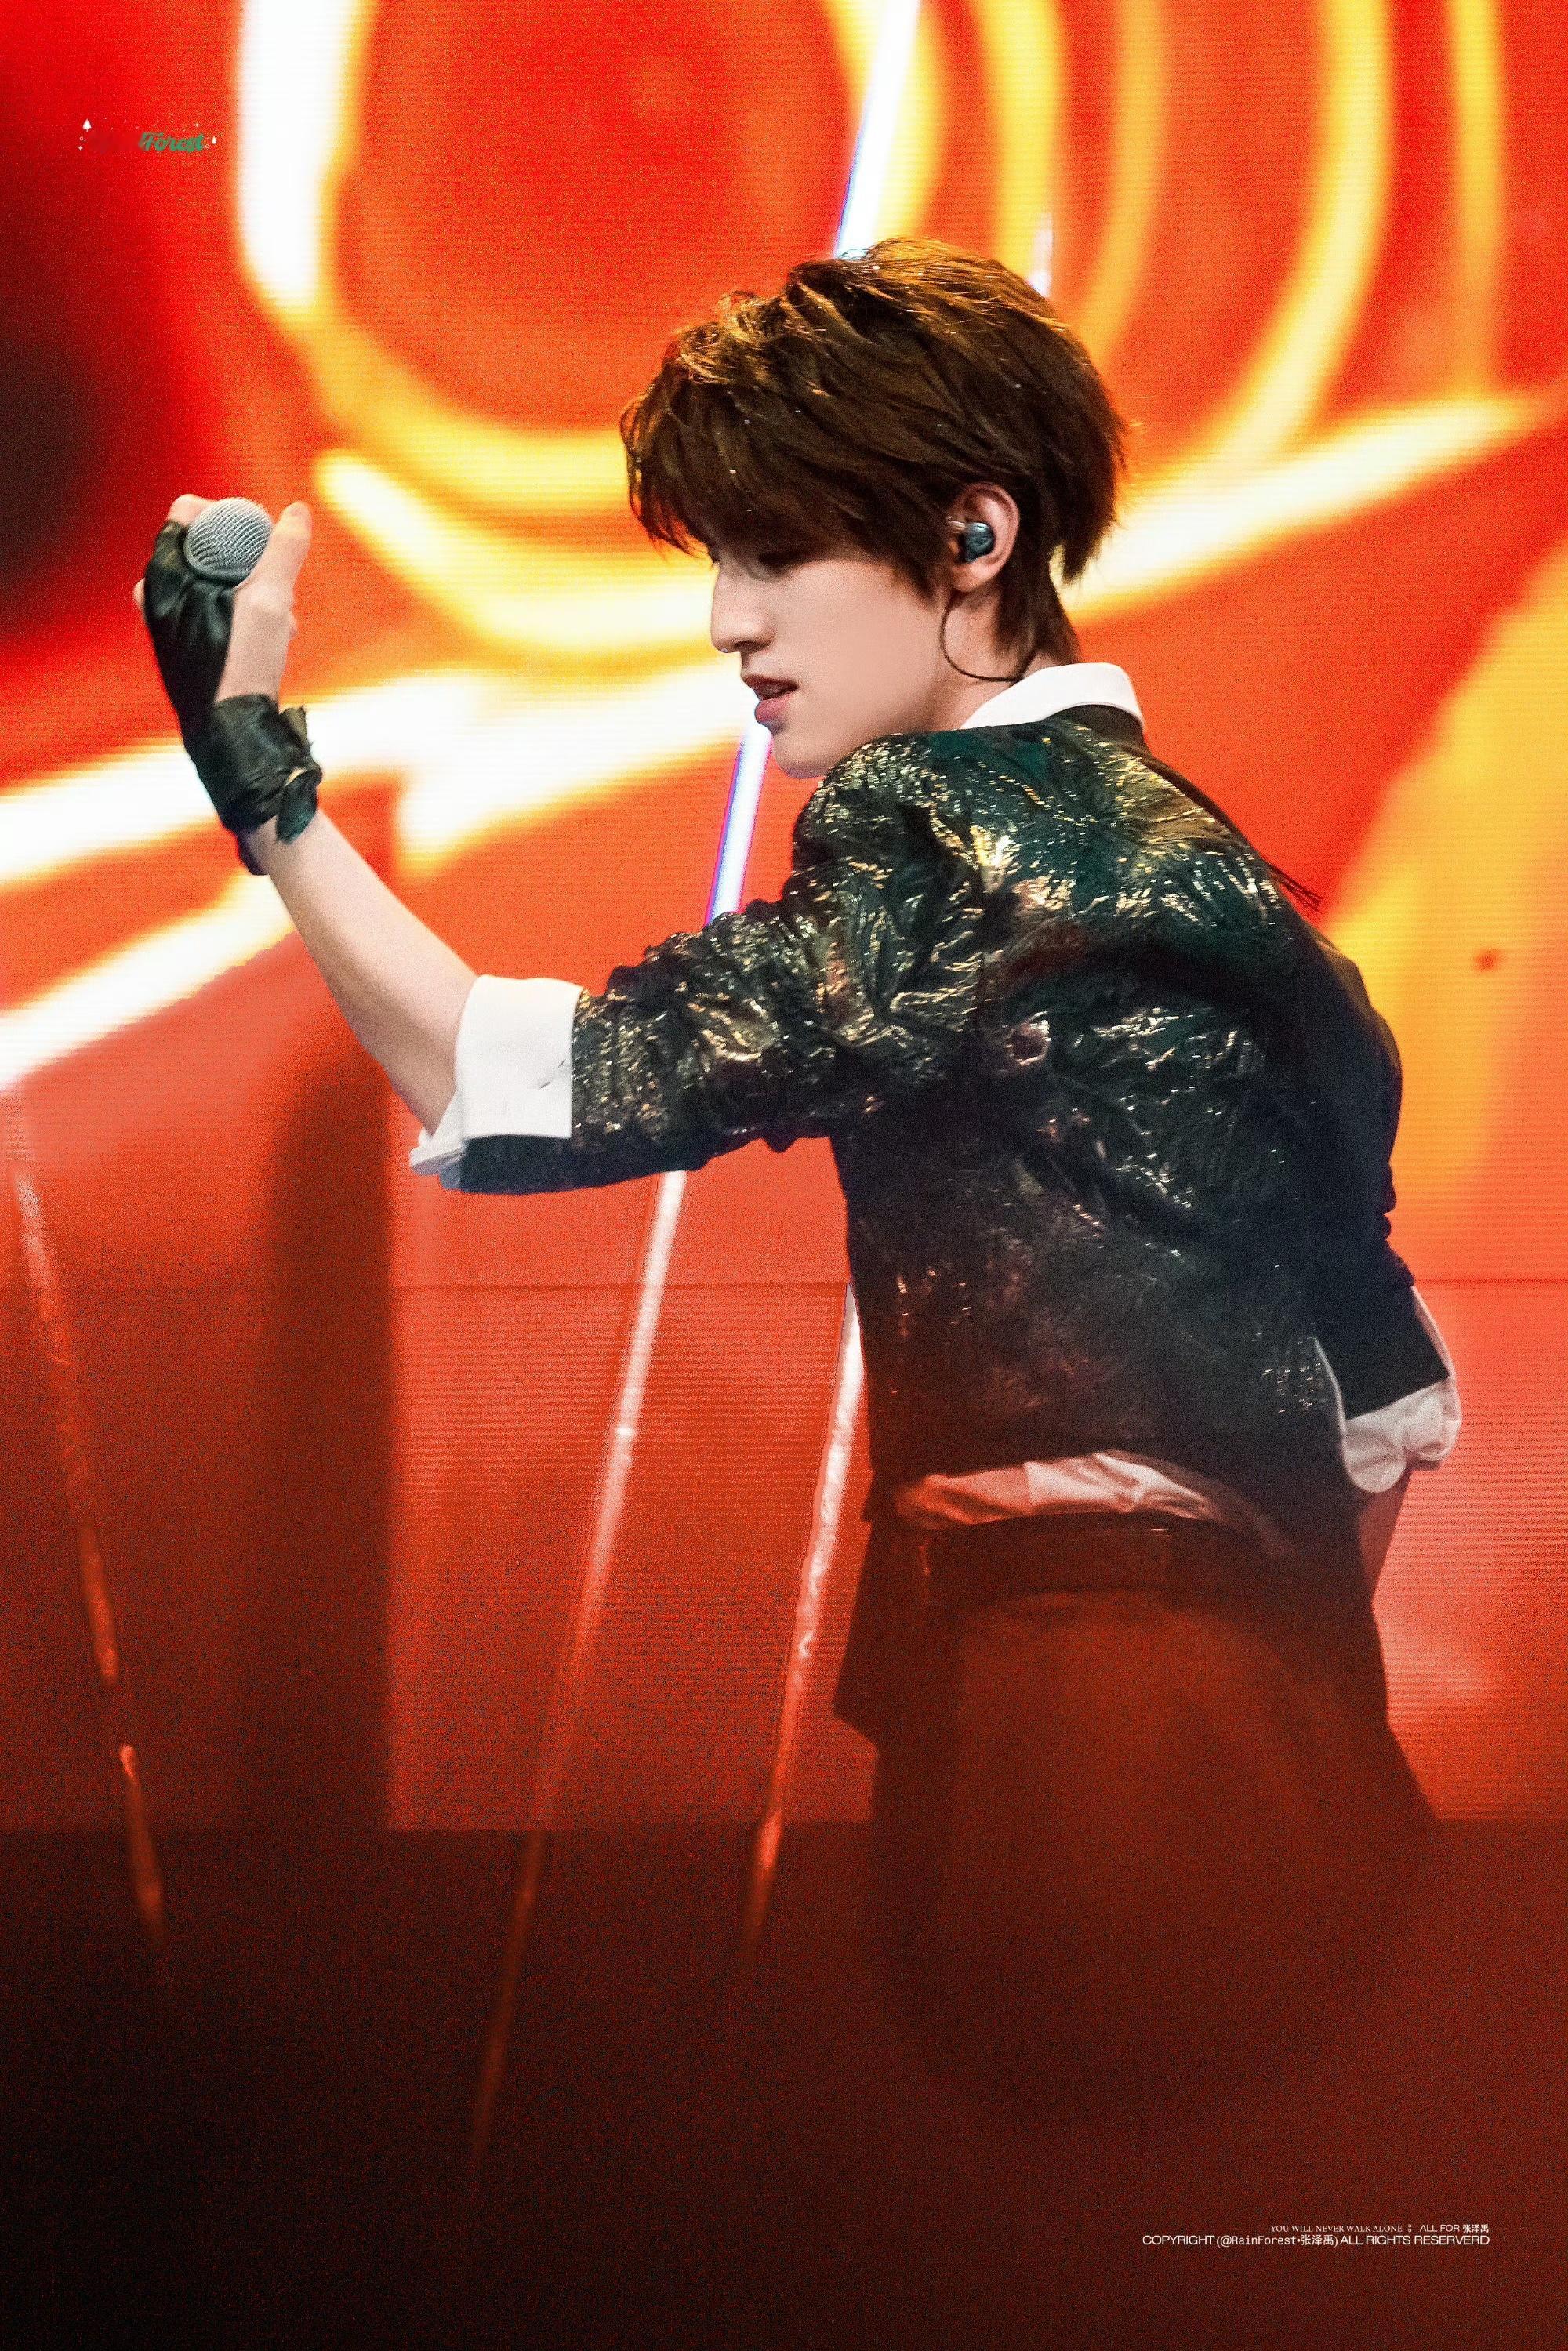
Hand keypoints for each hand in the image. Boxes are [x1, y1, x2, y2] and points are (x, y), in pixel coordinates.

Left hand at [133, 495, 321, 862]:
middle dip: (252, 559)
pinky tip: (278, 639)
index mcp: (162, 577)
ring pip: (219, 581)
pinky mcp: (190, 649)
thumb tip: (298, 511)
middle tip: (277, 582)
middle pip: (208, 546)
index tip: (259, 532)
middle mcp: (159, 598)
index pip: (186, 512)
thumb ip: (283, 551)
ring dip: (258, 590)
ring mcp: (173, 624)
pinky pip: (220, 612)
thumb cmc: (240, 665)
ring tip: (284, 618)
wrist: (232, 736)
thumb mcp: (269, 601)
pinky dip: (250, 616)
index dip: (227, 513)